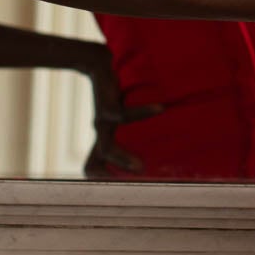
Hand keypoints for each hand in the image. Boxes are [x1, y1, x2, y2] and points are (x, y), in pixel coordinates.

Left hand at [80, 44, 163, 176]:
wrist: (97, 64)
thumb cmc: (115, 91)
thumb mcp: (121, 112)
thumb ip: (132, 130)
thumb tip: (155, 144)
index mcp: (103, 138)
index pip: (92, 168)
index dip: (103, 181)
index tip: (128, 190)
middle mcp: (101, 133)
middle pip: (99, 164)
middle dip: (116, 177)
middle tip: (139, 187)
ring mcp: (101, 121)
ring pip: (107, 148)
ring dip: (123, 159)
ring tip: (141, 167)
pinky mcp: (106, 103)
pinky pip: (121, 115)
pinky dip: (142, 113)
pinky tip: (161, 109)